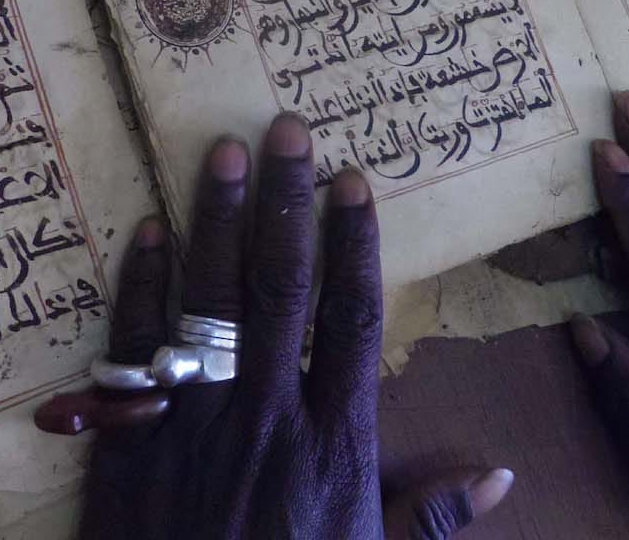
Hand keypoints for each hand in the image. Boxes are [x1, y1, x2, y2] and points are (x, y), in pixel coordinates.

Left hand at [36, 113, 512, 538]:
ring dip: (218, 222)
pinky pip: (131, 348)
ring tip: (223, 151)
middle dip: (288, 203)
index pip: (348, 319)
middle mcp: (265, 415)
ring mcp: (189, 421)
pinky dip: (138, 286)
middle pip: (280, 288)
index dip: (353, 244)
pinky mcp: (127, 439)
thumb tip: (500, 477)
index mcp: (333, 444)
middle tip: (287, 129)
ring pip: (207, 301)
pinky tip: (148, 229)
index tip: (354, 182)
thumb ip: (430, 520)